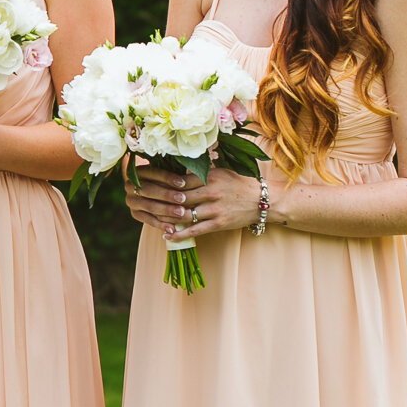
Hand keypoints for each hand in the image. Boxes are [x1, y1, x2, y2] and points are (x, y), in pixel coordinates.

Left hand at [124, 160, 265, 238]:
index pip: (179, 180)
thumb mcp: (220, 172)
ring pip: (184, 214)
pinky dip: (180, 233)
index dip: (162, 184)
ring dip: (167, 218)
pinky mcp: (218, 223)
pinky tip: (168, 236)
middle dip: (160, 201)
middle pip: (178, 197)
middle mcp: (210, 191)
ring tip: (152, 220)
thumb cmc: (238, 184)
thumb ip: (200, 172)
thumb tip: (177, 170)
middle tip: (144, 204)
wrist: (262, 200)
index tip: (148, 186)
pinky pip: (195, 230)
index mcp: (209, 176)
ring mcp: (214, 208)